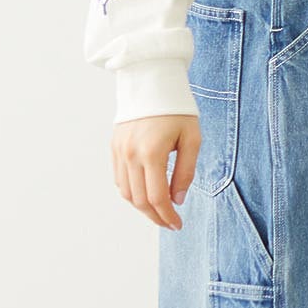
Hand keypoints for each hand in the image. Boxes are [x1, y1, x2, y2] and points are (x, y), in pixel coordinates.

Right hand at [112, 112, 198, 229]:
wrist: (152, 82)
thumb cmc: (178, 110)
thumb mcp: (192, 139)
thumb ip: (185, 171)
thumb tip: (178, 200)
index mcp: (152, 152)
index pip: (157, 197)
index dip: (168, 216)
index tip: (178, 225)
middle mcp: (131, 154)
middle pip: (140, 200)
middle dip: (155, 217)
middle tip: (170, 223)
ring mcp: (120, 151)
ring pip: (126, 193)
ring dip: (142, 207)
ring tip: (159, 211)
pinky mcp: (114, 147)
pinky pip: (119, 179)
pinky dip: (132, 192)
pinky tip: (146, 193)